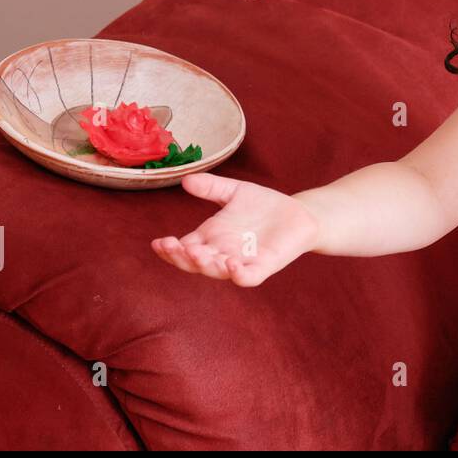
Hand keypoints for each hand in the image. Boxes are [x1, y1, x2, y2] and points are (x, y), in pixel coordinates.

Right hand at [150, 172, 321, 286]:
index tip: (159, 242)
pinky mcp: (263, 266)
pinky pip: (247, 277)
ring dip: (205, 265)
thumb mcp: (236, 191)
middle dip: (181, 258)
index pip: (184, 248)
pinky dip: (238, 274)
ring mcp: (242, 261)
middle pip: (195, 263)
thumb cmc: (264, 205)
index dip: (169, 249)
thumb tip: (186, 179)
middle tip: (173, 246)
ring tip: (196, 253)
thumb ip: (212, 187)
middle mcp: (222, 253)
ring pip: (217, 271)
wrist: (298, 213)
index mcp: (211, 238)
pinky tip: (232, 265)